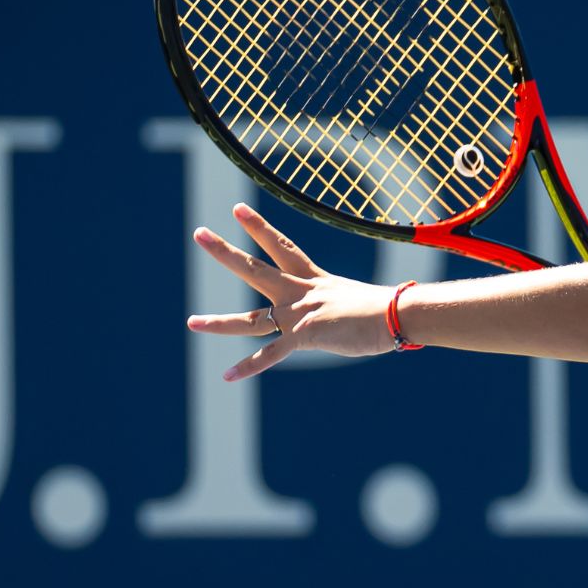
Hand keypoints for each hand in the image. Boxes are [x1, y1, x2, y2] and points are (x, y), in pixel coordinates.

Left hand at [185, 203, 397, 379]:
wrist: (396, 314)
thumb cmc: (389, 309)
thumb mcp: (360, 302)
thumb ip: (347, 308)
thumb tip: (364, 316)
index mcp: (315, 280)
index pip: (282, 247)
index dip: (259, 227)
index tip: (237, 211)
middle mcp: (301, 294)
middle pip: (255, 269)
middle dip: (225, 252)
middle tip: (199, 233)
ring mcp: (299, 316)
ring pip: (251, 319)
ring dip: (219, 322)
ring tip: (191, 322)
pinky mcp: (304, 337)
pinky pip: (270, 355)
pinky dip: (249, 368)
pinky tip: (227, 376)